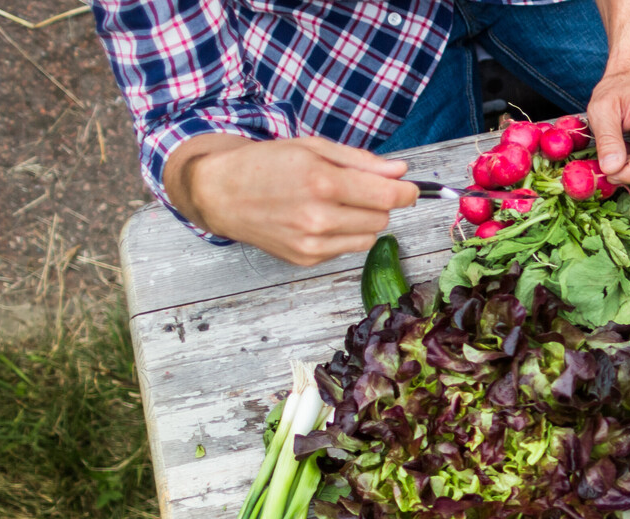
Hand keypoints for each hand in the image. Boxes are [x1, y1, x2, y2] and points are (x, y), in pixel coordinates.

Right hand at [166, 135, 415, 265]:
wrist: (220, 193)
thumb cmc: (266, 164)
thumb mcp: (312, 148)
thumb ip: (360, 161)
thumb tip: (400, 171)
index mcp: (322, 182)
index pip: (389, 196)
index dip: (406, 191)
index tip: (409, 187)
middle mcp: (318, 217)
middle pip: (382, 217)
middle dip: (378, 202)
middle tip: (356, 188)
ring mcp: (312, 243)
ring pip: (369, 236)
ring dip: (363, 220)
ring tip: (335, 204)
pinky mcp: (306, 259)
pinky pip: (347, 249)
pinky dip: (343, 234)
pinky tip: (318, 219)